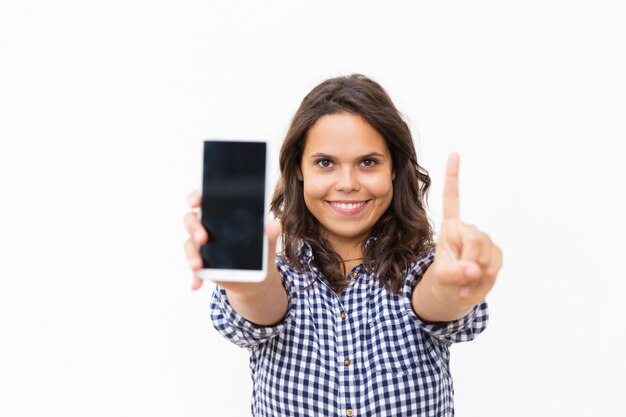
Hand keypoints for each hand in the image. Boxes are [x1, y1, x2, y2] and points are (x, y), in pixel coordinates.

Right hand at [183, 190, 281, 291]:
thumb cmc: (259, 251)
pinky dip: (195, 277)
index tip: (197, 200)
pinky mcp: (201, 265)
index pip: (205, 198)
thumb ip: (269, 233)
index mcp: (221, 213)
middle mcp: (206, 226)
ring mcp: (201, 246)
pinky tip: (196, 285)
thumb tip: (274, 225)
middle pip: (192, 220)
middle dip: (194, 227)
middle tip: (203, 237)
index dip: (197, 196)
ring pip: (190, 245)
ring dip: (192, 255)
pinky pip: (194, 269)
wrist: (256, 278)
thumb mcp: (266, 243)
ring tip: (198, 266)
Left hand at [415, 154, 502, 320]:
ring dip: (479, 271)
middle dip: (469, 259)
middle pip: (475, 238)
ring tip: (466, 280)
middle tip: (460, 275)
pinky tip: (477, 280)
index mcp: (449, 229)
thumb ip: (455, 274)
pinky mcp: (494, 253)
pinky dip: (489, 275)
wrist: (452, 298)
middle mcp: (466, 230)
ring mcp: (483, 241)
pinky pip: (497, 260)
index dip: (454, 177)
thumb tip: (474, 269)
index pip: (452, 199)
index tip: (455, 153)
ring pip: (488, 251)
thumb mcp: (441, 281)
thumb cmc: (441, 285)